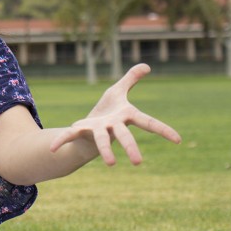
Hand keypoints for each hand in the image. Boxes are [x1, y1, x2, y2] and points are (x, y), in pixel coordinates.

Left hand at [49, 63, 180, 165]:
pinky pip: (69, 136)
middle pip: (124, 136)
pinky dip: (60, 141)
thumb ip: (131, 79)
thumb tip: (146, 66)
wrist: (87, 130)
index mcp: (125, 116)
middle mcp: (113, 127)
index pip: (148, 123)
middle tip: (137, 162)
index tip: (178, 140)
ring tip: (111, 165)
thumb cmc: (106, 112)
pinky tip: (52, 148)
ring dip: (106, 151)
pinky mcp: (80, 131)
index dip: (164, 130)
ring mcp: (96, 131)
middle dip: (131, 147)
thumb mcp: (118, 91)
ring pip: (102, 141)